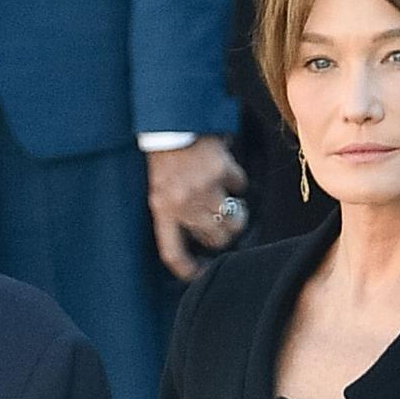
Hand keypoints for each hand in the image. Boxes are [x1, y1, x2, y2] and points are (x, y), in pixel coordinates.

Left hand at [147, 135, 247, 280]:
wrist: (170, 124)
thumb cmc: (164, 159)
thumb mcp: (159, 191)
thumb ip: (173, 214)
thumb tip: (200, 235)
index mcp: (162, 210)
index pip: (173, 253)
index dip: (188, 270)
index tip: (201, 274)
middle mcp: (183, 203)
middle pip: (215, 239)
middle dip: (222, 236)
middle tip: (222, 225)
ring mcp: (205, 188)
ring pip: (234, 220)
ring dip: (237, 216)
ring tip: (231, 205)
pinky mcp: (222, 170)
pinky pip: (240, 185)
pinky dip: (237, 181)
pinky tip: (226, 172)